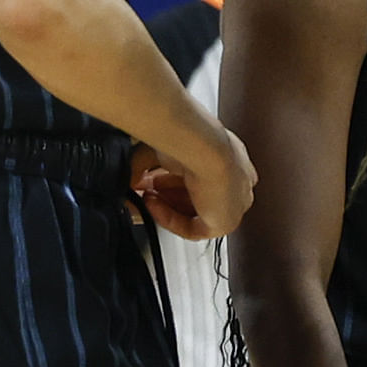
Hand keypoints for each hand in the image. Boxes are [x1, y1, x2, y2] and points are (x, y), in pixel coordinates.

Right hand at [133, 124, 256, 242]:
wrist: (202, 146)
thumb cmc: (189, 137)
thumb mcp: (161, 150)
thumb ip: (144, 166)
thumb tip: (129, 179)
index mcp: (229, 157)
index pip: (201, 177)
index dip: (171, 180)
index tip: (151, 178)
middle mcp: (237, 180)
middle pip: (197, 197)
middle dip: (166, 194)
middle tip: (144, 189)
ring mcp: (235, 203)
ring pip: (196, 213)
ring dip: (166, 206)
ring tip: (145, 196)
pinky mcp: (226, 222)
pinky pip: (194, 229)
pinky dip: (169, 219)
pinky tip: (153, 205)